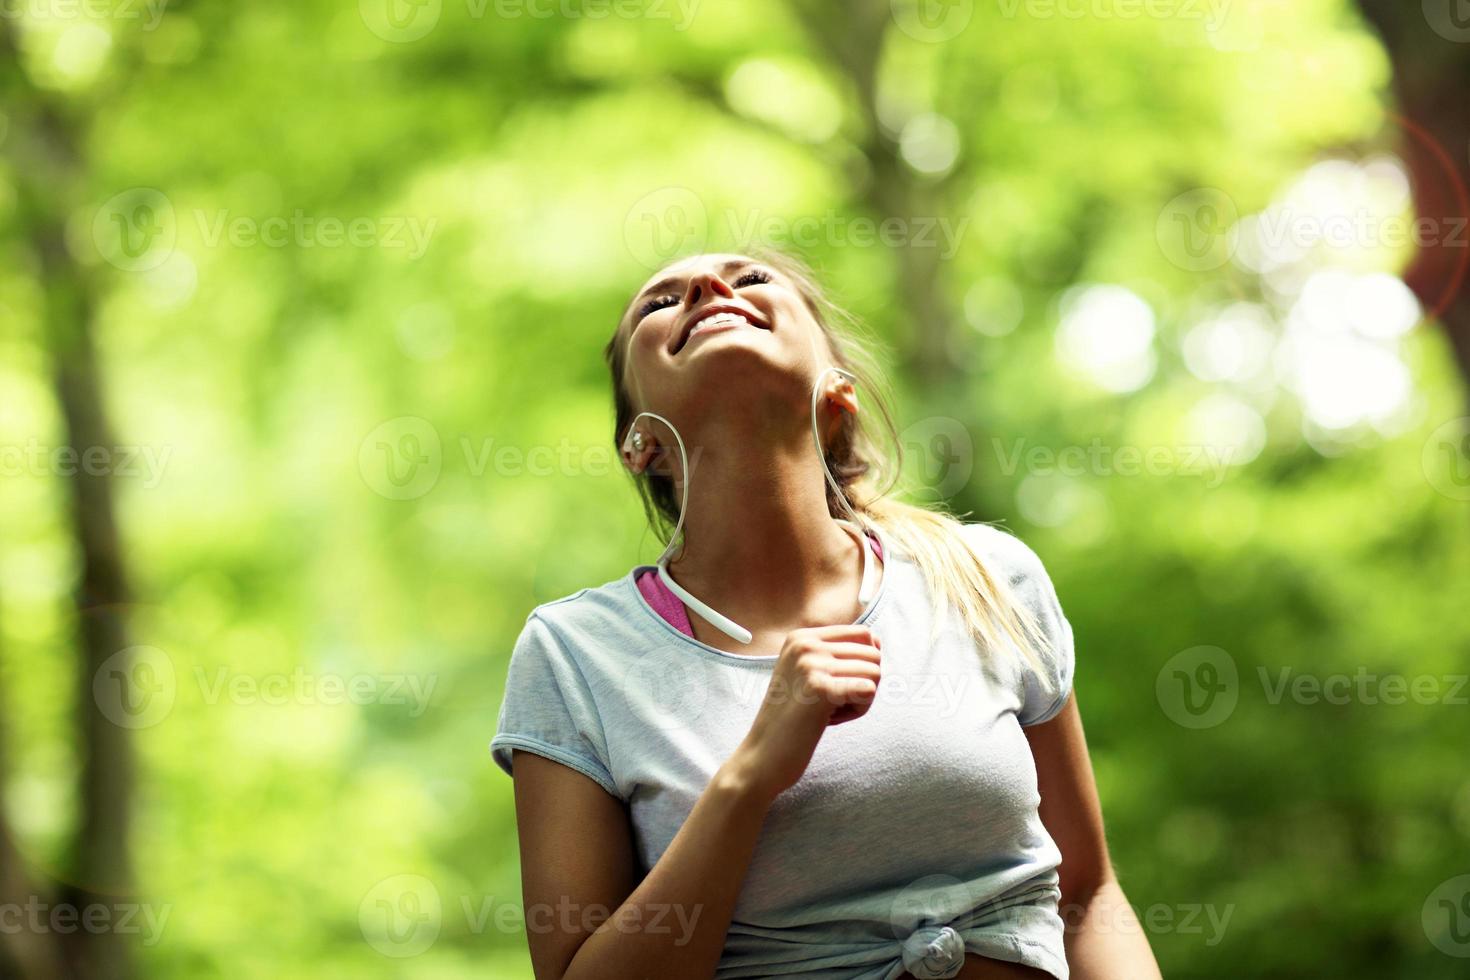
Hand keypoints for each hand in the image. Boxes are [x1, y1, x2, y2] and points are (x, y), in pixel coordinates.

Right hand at [731, 624, 881, 802]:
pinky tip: (831, 719)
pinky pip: (868, 690)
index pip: (863, 633)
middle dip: (864, 683)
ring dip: (860, 699)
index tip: (839, 685)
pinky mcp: (819, 688)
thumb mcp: (808, 675)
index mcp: (802, 636)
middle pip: (873, 654)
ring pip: (874, 673)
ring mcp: (810, 664)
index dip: (863, 663)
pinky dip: (858, 710)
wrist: (763, 755)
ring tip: (828, 713)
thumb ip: (837, 656)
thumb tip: (878, 643)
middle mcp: (805, 643)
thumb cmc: (792, 720)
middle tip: (833, 705)